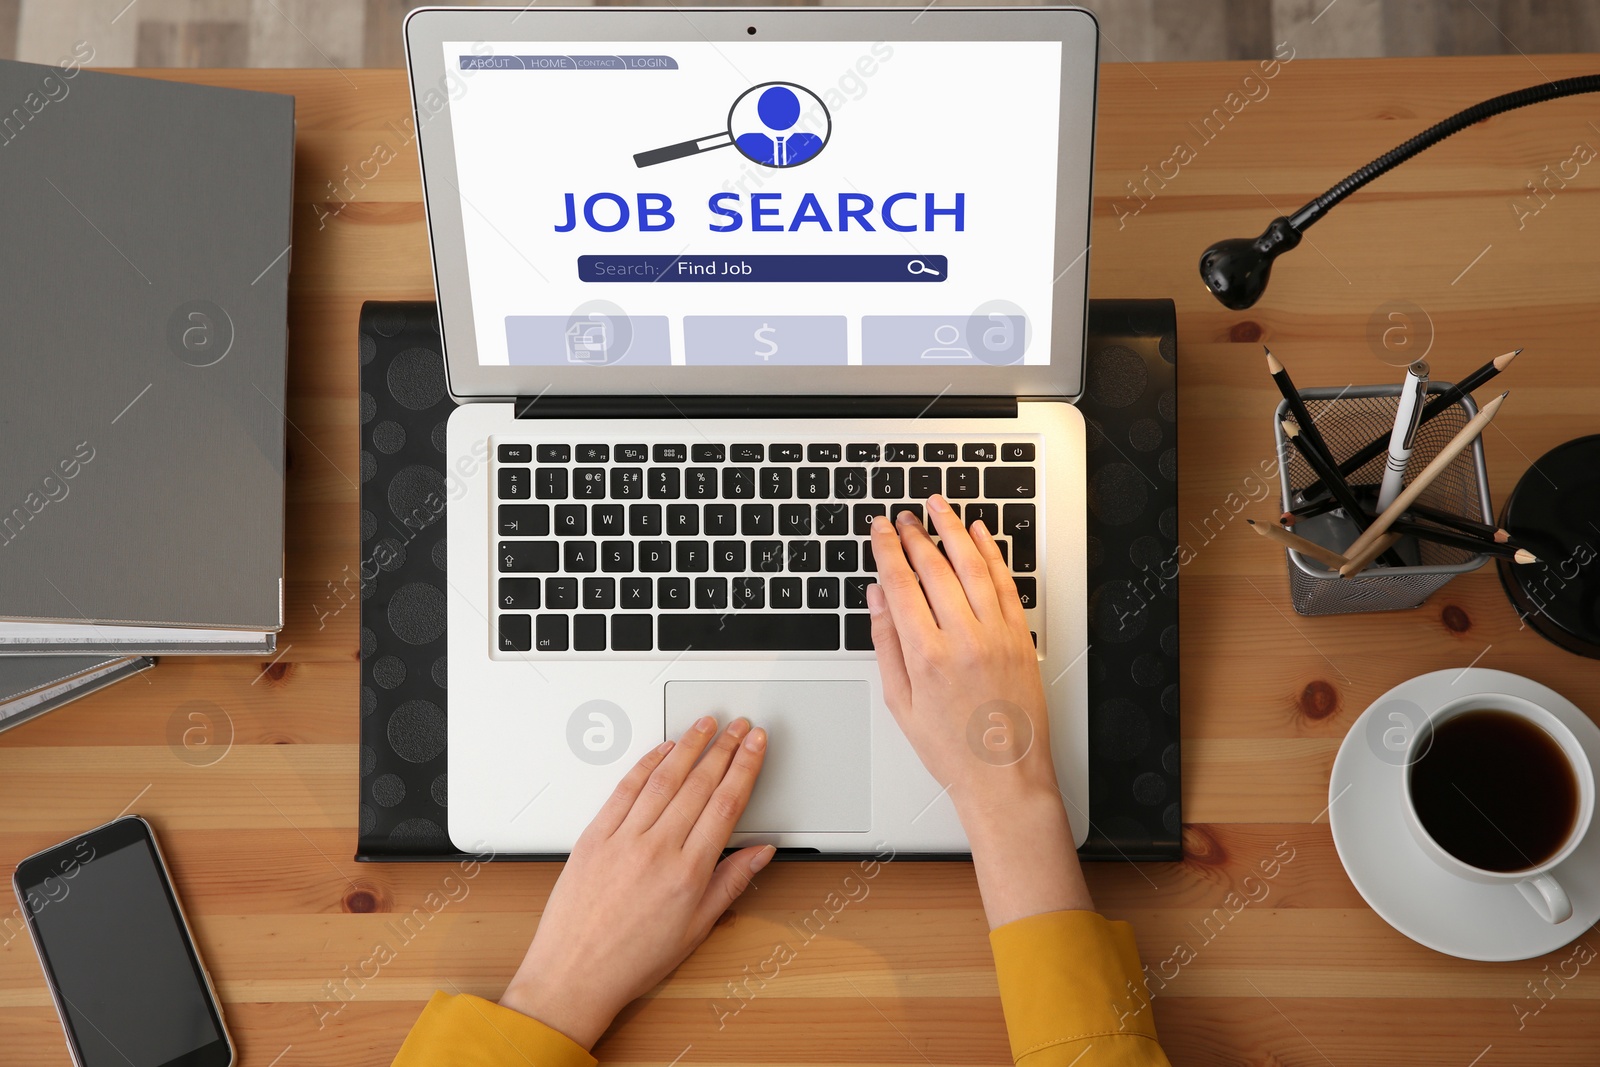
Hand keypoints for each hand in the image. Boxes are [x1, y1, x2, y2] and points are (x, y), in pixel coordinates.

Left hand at [499, 717, 772, 1046]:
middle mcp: (656, 850)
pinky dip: (646, 764)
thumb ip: (731, 883)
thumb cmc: (631, 960)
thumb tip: (760, 852)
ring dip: (689, 746)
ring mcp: (623, 839)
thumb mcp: (695, 928)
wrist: (574, 975)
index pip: (726, 804)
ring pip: (663, 779)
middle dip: (724, 748)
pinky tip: (662, 749)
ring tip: (705, 724)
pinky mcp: (594, 836)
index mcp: (687, 873)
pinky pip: (624, 790)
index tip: (756, 745)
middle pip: (699, 784)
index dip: (745, 767)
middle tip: (739, 726)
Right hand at [866, 496, 1053, 807]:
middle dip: (915, 534)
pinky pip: (1006, 584)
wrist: (1003, 775)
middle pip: (935, 568)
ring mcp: (998, 636)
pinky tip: (979, 535)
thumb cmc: (951, 748)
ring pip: (973, 566)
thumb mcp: (900, 700)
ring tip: (939, 508)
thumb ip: (886, 642)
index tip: (879, 529)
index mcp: (927, 656)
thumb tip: (877, 598)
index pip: (901, 584)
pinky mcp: (1021, 638)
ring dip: (954, 530)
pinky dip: (992, 554)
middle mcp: (964, 639)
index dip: (887, 549)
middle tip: (904, 517)